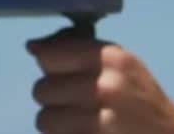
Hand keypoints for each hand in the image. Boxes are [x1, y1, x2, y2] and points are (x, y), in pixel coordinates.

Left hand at [26, 27, 173, 133]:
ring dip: (55, 122)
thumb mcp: (122, 65)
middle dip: (52, 97)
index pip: (51, 55)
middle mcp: (106, 86)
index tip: (56, 71)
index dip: (49, 64)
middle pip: (43, 88)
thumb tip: (33, 47)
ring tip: (76, 121)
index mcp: (112, 58)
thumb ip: (82, 52)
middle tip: (72, 102)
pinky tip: (80, 132)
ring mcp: (101, 120)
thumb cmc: (141, 98)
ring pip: (44, 119)